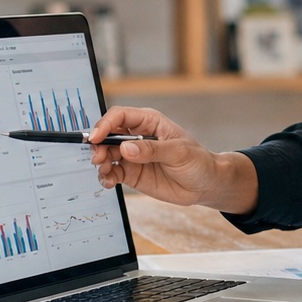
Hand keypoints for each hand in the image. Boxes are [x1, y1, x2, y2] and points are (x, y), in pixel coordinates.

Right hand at [87, 106, 232, 207]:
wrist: (205, 185)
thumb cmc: (198, 162)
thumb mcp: (179, 152)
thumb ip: (152, 150)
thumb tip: (126, 148)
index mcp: (149, 122)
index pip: (120, 116)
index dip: (105, 124)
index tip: (96, 138)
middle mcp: (136, 136)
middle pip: (107, 135)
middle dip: (99, 146)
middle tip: (99, 159)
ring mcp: (132, 155)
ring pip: (106, 154)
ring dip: (100, 162)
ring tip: (105, 173)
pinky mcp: (131, 173)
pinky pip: (111, 173)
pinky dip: (105, 177)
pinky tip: (109, 183)